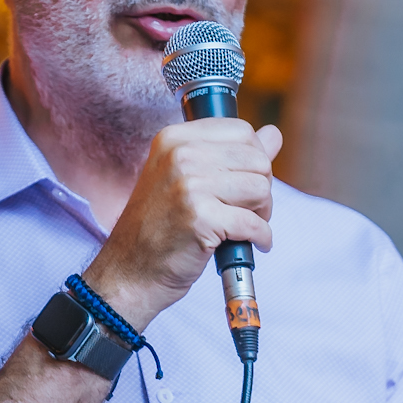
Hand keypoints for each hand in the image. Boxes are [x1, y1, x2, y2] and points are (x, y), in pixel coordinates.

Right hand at [88, 118, 283, 328]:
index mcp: (175, 139)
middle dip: (261, 189)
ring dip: (262, 214)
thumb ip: (230, 154)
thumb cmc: (159, 228)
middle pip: (257, 160)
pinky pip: (254, 223)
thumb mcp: (187, 179)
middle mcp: (180, 155)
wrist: (129, 271)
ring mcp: (189, 186)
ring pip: (261, 188)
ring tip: (243, 228)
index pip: (242, 131)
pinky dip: (260, 238)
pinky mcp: (200, 218)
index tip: (243, 185)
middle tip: (246, 211)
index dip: (254, 160)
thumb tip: (273, 134)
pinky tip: (248, 244)